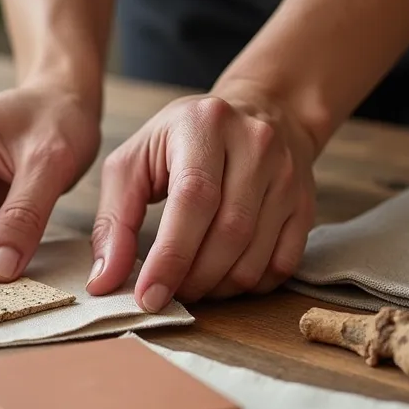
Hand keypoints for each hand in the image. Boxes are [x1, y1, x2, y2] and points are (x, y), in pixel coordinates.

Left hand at [86, 94, 317, 310]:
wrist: (258, 113)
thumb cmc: (181, 143)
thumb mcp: (133, 163)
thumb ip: (113, 221)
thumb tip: (103, 282)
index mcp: (204, 124)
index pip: (193, 199)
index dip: (171, 256)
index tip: (148, 295)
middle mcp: (255, 144)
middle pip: (228, 232)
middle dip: (192, 278)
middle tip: (167, 293)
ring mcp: (287, 174)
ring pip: (256, 255)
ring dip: (218, 286)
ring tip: (191, 284)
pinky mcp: (305, 203)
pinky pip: (282, 264)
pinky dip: (248, 284)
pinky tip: (223, 276)